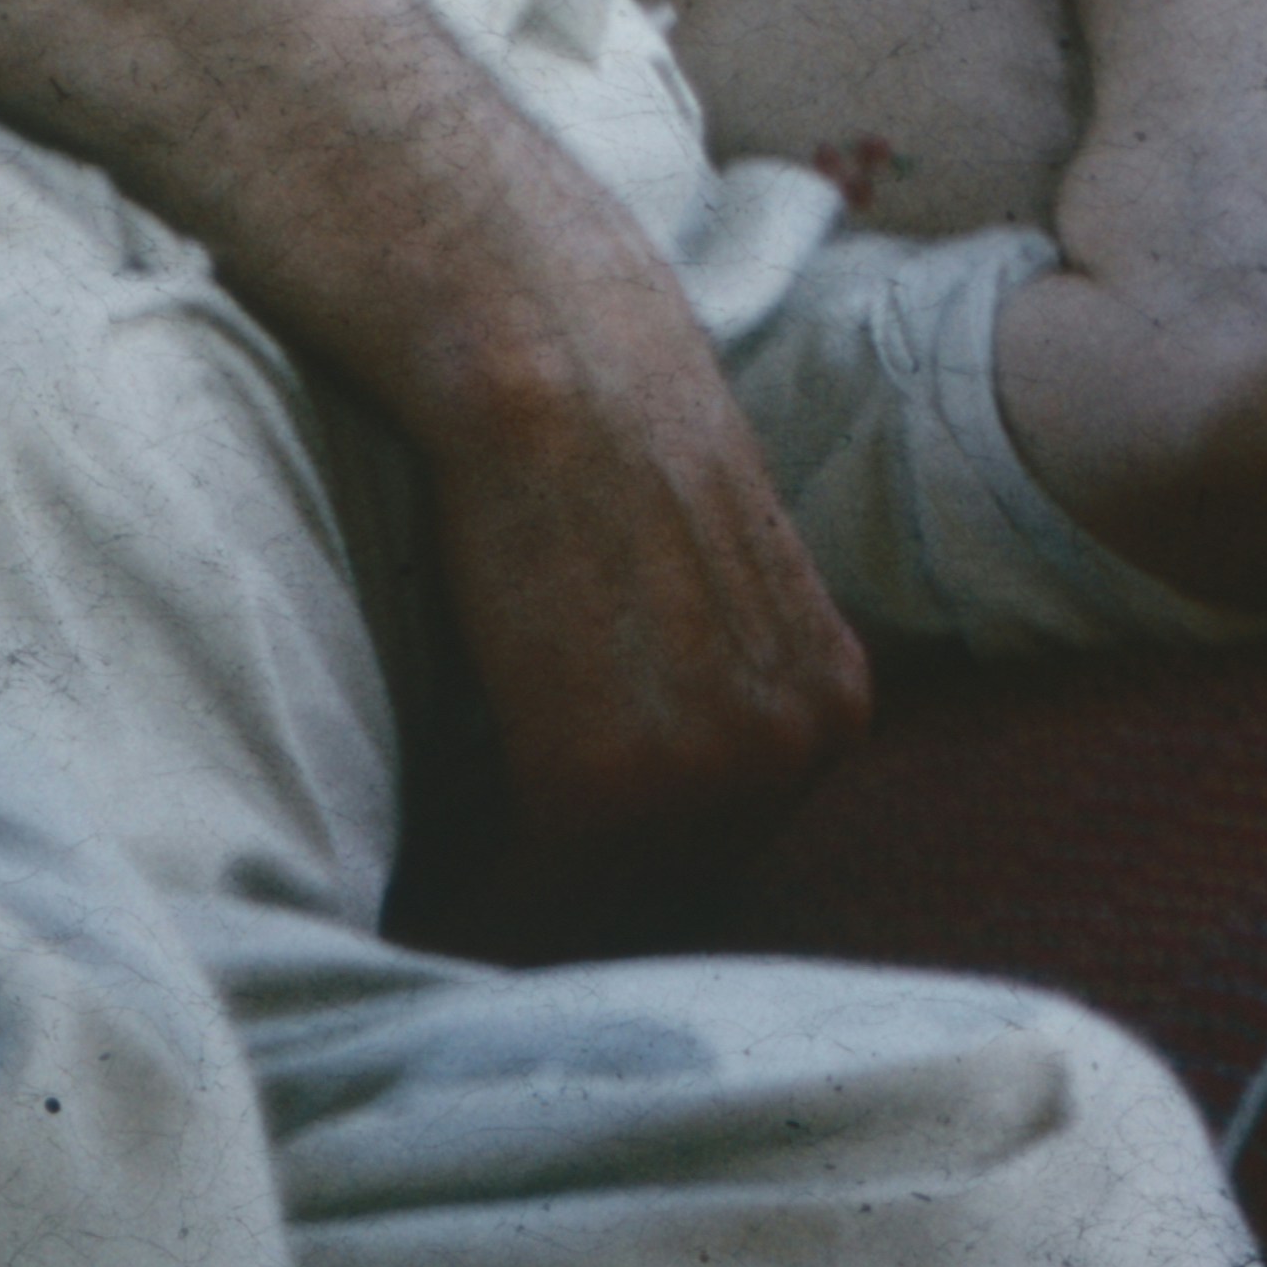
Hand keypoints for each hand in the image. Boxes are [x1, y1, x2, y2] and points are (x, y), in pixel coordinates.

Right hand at [427, 295, 875, 858]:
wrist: (557, 365)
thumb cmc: (604, 461)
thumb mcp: (712, 596)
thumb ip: (709, 696)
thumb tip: (645, 816)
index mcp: (834, 705)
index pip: (727, 851)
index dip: (626, 869)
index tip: (545, 874)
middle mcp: (801, 748)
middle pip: (669, 890)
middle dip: (575, 892)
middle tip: (476, 884)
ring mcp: (714, 772)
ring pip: (599, 901)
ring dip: (518, 901)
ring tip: (444, 878)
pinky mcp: (606, 784)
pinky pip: (531, 891)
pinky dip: (472, 889)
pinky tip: (432, 861)